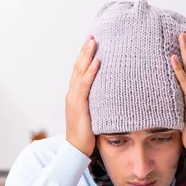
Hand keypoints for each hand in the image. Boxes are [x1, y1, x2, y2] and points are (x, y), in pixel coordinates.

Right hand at [65, 35, 99, 156]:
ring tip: (93, 41)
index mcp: (75, 96)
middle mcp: (72, 95)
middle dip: (85, 51)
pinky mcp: (79, 106)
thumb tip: (113, 99)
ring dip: (87, 56)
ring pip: (80, 73)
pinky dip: (91, 72)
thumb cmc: (87, 136)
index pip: (79, 72)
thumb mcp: (93, 116)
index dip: (84, 57)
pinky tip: (97, 62)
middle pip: (78, 68)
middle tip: (92, 36)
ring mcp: (74, 99)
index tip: (91, 43)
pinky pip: (85, 86)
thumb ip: (99, 106)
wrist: (76, 150)